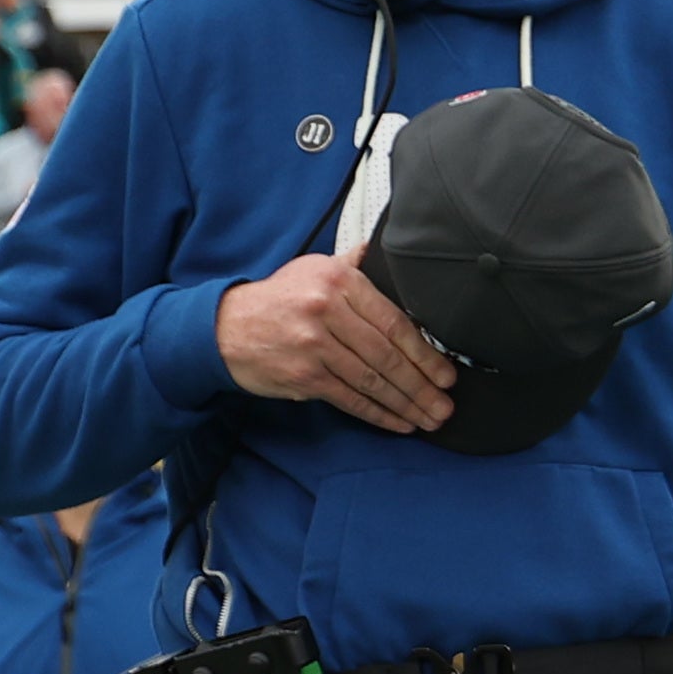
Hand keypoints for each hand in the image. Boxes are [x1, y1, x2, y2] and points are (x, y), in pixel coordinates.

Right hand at [215, 253, 454, 434]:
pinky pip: (350, 398)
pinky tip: (399, 422)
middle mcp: (327, 310)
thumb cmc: (277, 300)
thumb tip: (379, 251)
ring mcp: (314, 345)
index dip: (425, 353)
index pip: (394, 322)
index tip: (447, 373)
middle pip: (387, 355)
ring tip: (430, 418)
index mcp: (338, 281)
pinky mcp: (303, 375)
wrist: (225, 327)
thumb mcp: (313, 269)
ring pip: (372, 380)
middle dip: (422, 385)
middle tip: (446, 405)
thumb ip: (351, 265)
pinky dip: (378, 414)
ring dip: (406, 404)